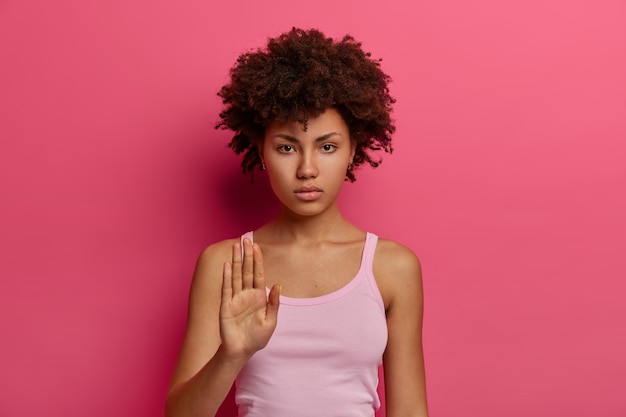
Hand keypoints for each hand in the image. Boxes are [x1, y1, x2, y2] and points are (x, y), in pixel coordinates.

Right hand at [219, 238, 279, 361]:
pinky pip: (226, 289)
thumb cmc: (257, 337)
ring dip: (236, 261)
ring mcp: (235, 299)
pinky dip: (226, 277)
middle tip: (246, 239)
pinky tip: (227, 265)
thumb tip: (278, 285)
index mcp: (258, 297)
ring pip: (236, 275)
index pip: (258, 274)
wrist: (242, 351)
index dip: (258, 260)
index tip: (258, 246)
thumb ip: (274, 303)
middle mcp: (246, 294)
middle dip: (247, 255)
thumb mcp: (271, 321)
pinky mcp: (225, 306)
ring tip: (236, 246)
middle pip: (246, 270)